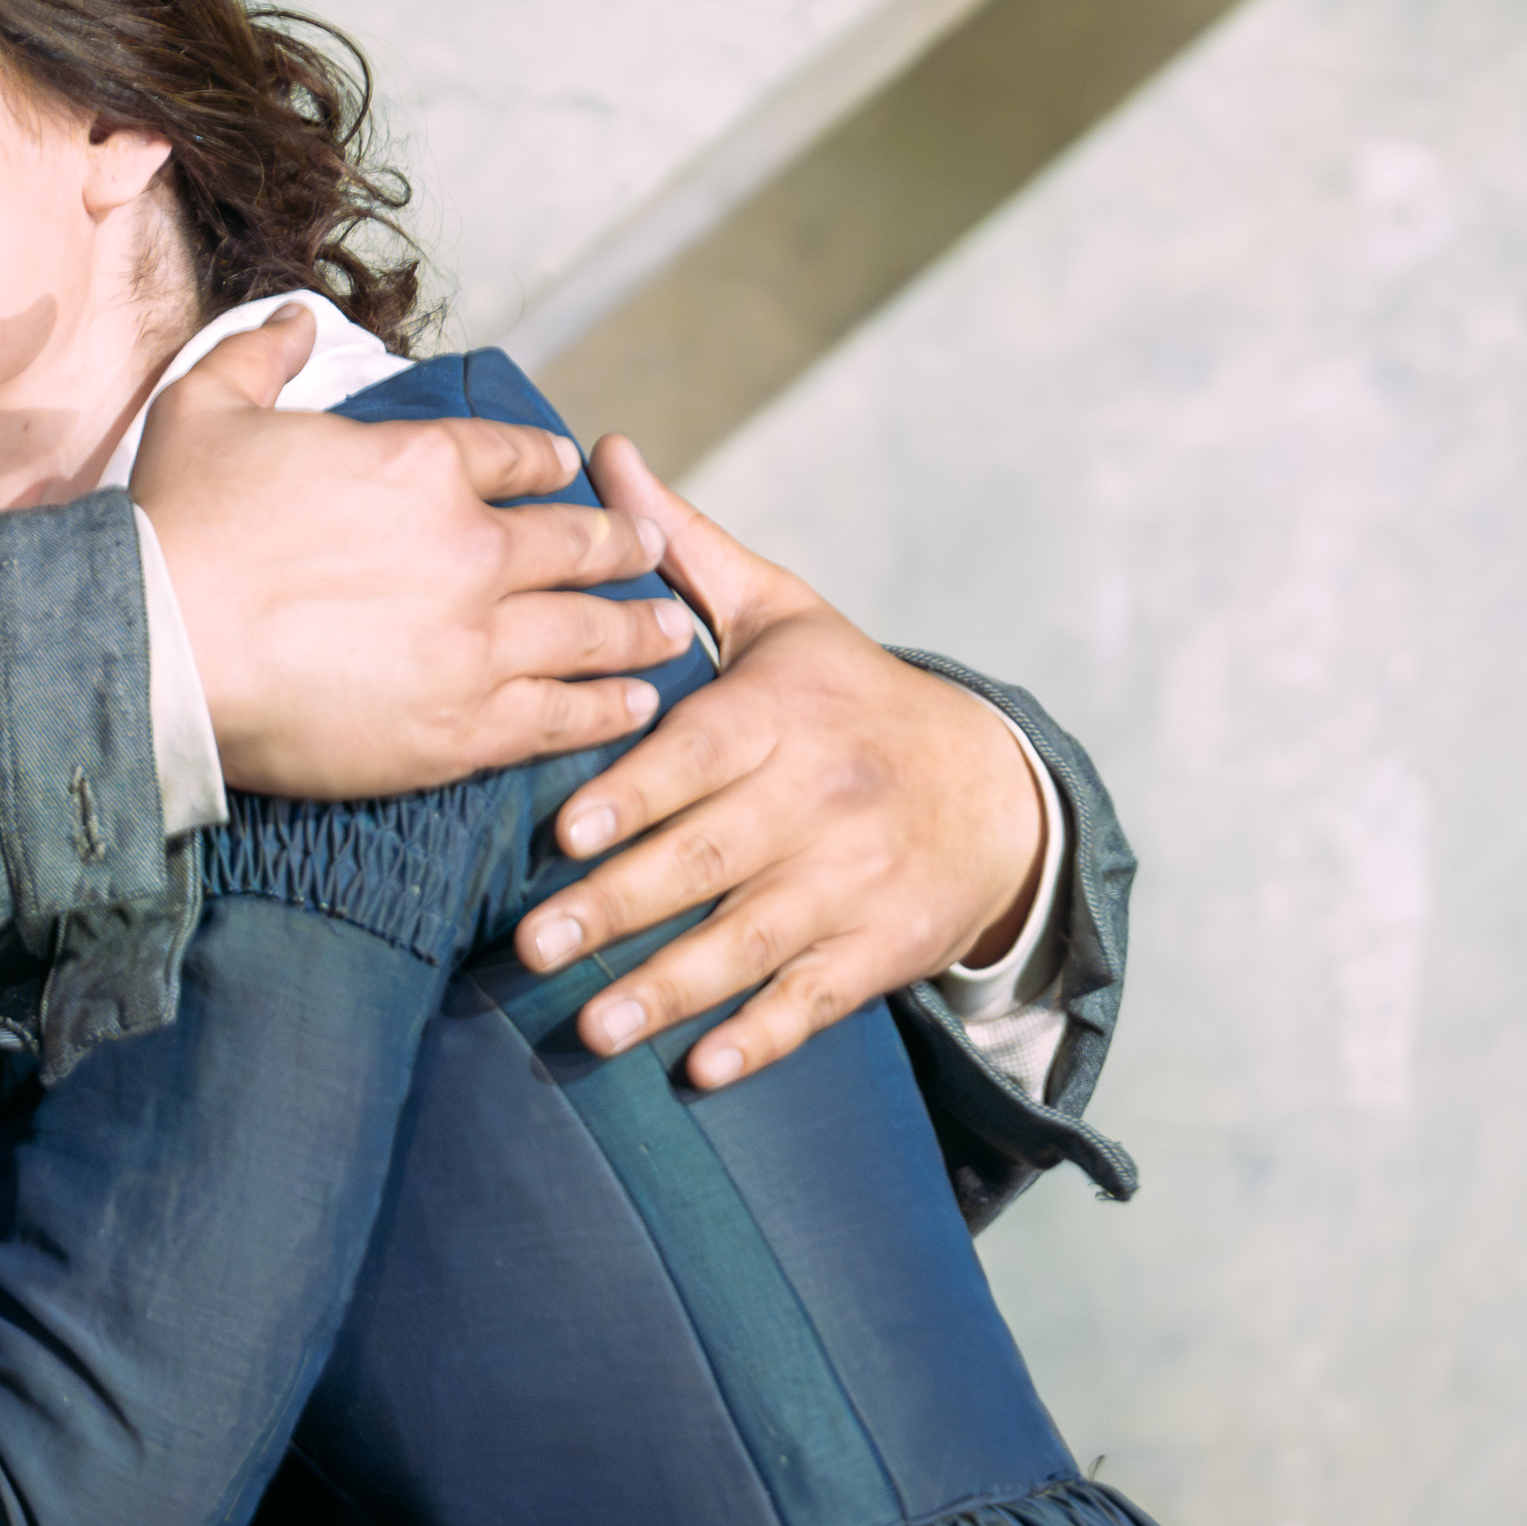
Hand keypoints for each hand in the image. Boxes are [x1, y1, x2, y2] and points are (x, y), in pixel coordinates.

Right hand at [137, 312, 691, 798]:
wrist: (158, 651)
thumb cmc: (176, 528)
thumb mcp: (208, 407)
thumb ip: (263, 354)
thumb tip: (296, 316)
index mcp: (423, 462)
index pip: (516, 454)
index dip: (549, 462)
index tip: (571, 471)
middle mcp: (472, 547)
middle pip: (578, 544)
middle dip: (622, 546)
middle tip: (651, 550)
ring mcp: (478, 642)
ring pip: (591, 631)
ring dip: (638, 629)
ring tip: (672, 631)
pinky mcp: (465, 728)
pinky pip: (562, 714)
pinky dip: (607, 707)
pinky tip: (635, 704)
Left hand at [512, 439, 1048, 1089]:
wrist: (993, 790)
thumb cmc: (852, 697)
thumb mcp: (784, 614)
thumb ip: (687, 552)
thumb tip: (604, 455)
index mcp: (789, 714)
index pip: (705, 755)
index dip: (640, 793)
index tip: (568, 830)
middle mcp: (821, 800)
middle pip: (712, 858)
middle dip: (622, 905)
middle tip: (533, 946)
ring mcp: (853, 882)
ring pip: (754, 941)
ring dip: (673, 990)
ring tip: (594, 1026)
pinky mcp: (878, 951)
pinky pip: (815, 1001)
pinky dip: (761, 1037)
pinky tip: (701, 1070)